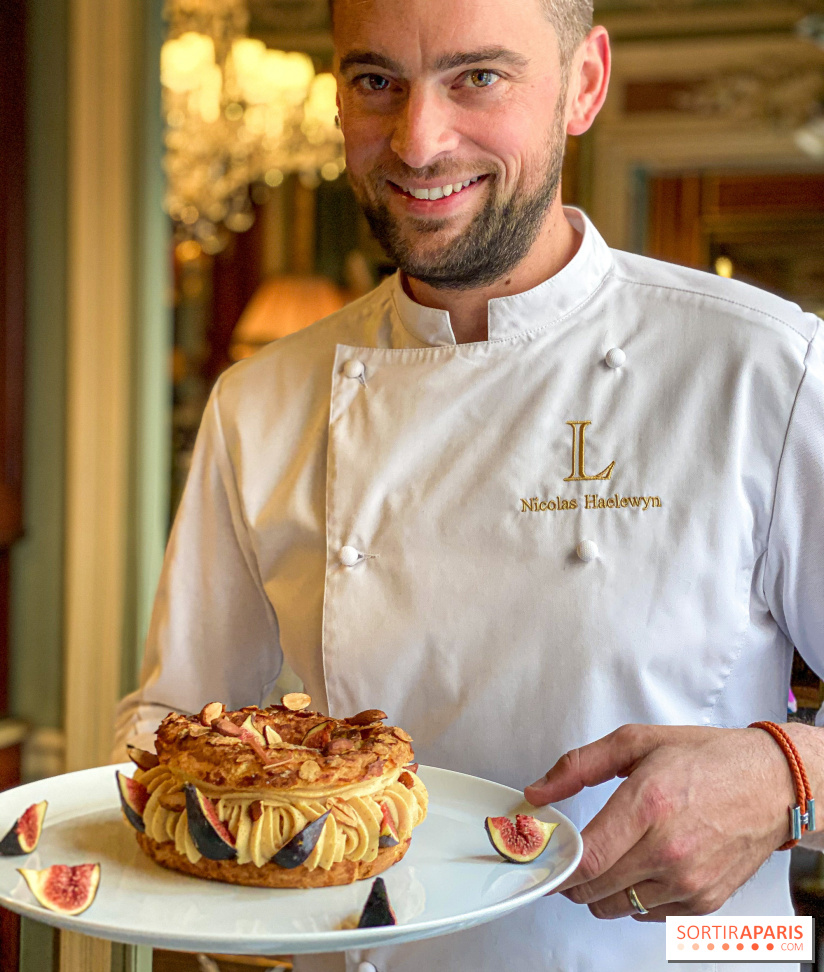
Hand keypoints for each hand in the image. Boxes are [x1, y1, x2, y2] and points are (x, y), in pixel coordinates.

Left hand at [524, 724, 795, 921]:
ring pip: (618, 907)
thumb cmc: (708, 759)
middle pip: (596, 889)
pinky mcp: (704, 900)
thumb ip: (580, 766)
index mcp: (648, 805)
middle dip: (571, 878)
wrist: (772, 783)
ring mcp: (688, 880)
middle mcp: (668, 850)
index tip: (544, 860)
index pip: (588, 859)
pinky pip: (648, 914)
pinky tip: (642, 866)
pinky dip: (634, 897)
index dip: (557, 866)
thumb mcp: (637, 742)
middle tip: (570, 857)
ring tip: (610, 858)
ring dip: (601, 890)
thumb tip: (538, 792)